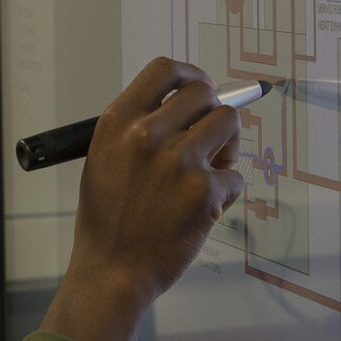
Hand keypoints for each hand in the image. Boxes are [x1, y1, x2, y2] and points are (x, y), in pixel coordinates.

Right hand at [42, 57, 244, 340]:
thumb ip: (138, 129)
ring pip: (228, 124)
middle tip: (209, 138)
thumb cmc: (107, 219)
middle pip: (204, 92)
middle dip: (212, 111)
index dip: (189, 74)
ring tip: (210, 171)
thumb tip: (185, 108)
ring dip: (226, 146)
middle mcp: (148, 134)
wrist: (112, 271)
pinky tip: (204, 209)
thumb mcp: (104, 158)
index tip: (201, 87)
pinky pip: (235, 176)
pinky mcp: (205, 192)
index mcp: (119, 122)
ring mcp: (179, 162)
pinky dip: (226, 193)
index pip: (164, 70)